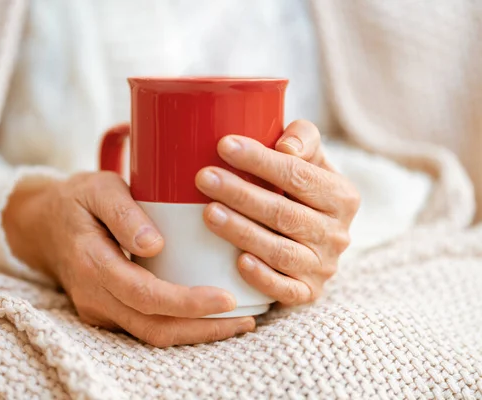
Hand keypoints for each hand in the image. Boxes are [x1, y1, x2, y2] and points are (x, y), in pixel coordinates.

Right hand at [2, 171, 254, 346]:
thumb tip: (154, 246)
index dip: (187, 303)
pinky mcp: (107, 312)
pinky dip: (180, 326)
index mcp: (92, 264)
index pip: (144, 295)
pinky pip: (145, 328)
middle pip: (153, 328)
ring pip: (151, 335)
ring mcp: (98, 309)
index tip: (226, 298)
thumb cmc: (78, 200)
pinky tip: (208, 314)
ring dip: (195, 333)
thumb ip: (123, 213)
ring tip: (237, 322)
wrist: (43, 224)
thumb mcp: (98, 188)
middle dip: (202, 329)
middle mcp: (94, 296)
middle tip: (246, 319)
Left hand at [195, 120, 359, 305]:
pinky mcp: (308, 293)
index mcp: (342, 196)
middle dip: (241, 194)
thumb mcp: (310, 161)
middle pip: (284, 213)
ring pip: (280, 251)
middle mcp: (337, 234)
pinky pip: (284, 289)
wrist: (312, 243)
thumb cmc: (300, 192)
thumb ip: (303, 139)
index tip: (224, 146)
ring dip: (242, 231)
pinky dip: (262, 276)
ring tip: (208, 212)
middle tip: (204, 178)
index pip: (298, 175)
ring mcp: (323, 267)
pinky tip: (237, 261)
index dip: (260, 161)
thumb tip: (285, 146)